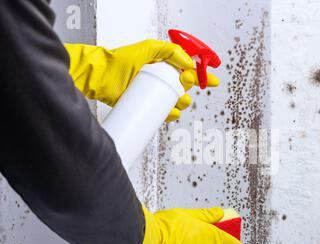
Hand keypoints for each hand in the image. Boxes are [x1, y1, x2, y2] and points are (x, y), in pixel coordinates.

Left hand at [65, 41, 218, 121]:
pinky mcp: (150, 107)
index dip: (203, 75)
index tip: (211, 80)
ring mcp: (156, 94)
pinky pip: (167, 114)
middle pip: (187, 87)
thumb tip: (188, 62)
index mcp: (166, 64)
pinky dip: (172, 115)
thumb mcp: (148, 48)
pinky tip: (170, 112)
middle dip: (191, 86)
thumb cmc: (121, 60)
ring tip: (177, 99)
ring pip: (179, 102)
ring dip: (184, 102)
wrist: (103, 77)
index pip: (190, 69)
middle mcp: (163, 79)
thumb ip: (170, 51)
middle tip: (185, 82)